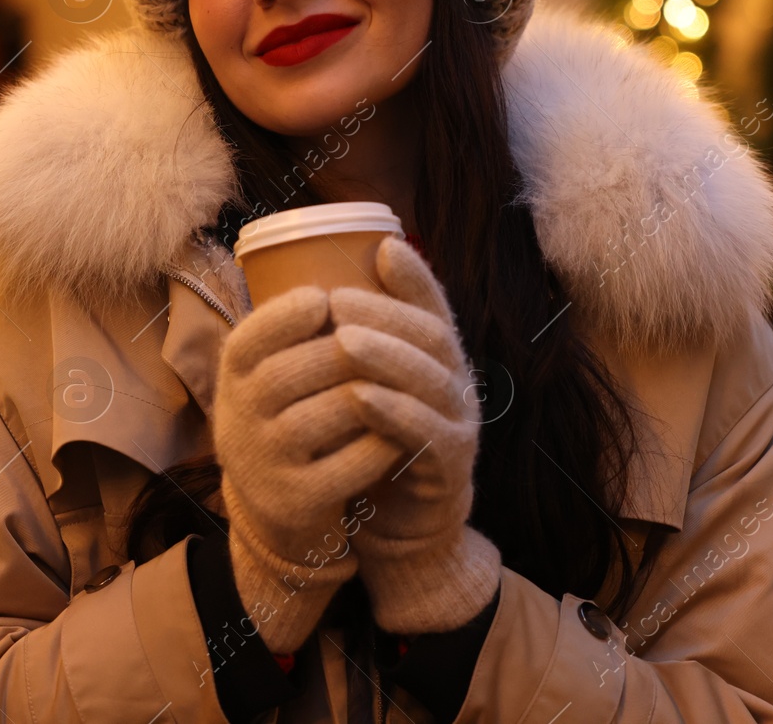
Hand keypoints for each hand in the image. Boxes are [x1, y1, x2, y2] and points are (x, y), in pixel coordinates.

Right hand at [213, 283, 403, 653]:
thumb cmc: (290, 412)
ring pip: (326, 416)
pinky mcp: (296, 501)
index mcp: (233, 375)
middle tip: (384, 341)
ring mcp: (265, 461)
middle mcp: (239, 417)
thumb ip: (303, 320)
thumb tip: (381, 246)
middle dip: (346, 351)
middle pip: (294, 372)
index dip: (285, 315)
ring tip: (403, 380)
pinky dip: (379, 445)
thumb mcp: (275, 367)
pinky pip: (347, 466)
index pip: (249, 337)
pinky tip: (401, 430)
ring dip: (370, 394)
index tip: (325, 299)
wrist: (277, 508)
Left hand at [329, 235, 502, 634]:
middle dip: (385, 314)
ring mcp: (460, 425)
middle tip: (337, 302)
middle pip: (431, 336)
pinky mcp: (450, 467)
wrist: (398, 524)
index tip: (383, 249)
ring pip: (431, 380)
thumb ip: (355, 342)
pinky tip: (361, 399)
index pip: (433, 307)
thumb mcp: (365, 385)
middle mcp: (456, 383)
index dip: (414, 276)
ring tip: (343, 341)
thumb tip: (312, 285)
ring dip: (386, 357)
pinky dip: (396, 413)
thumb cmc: (374, 443)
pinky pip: (428, 434)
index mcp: (438, 358)